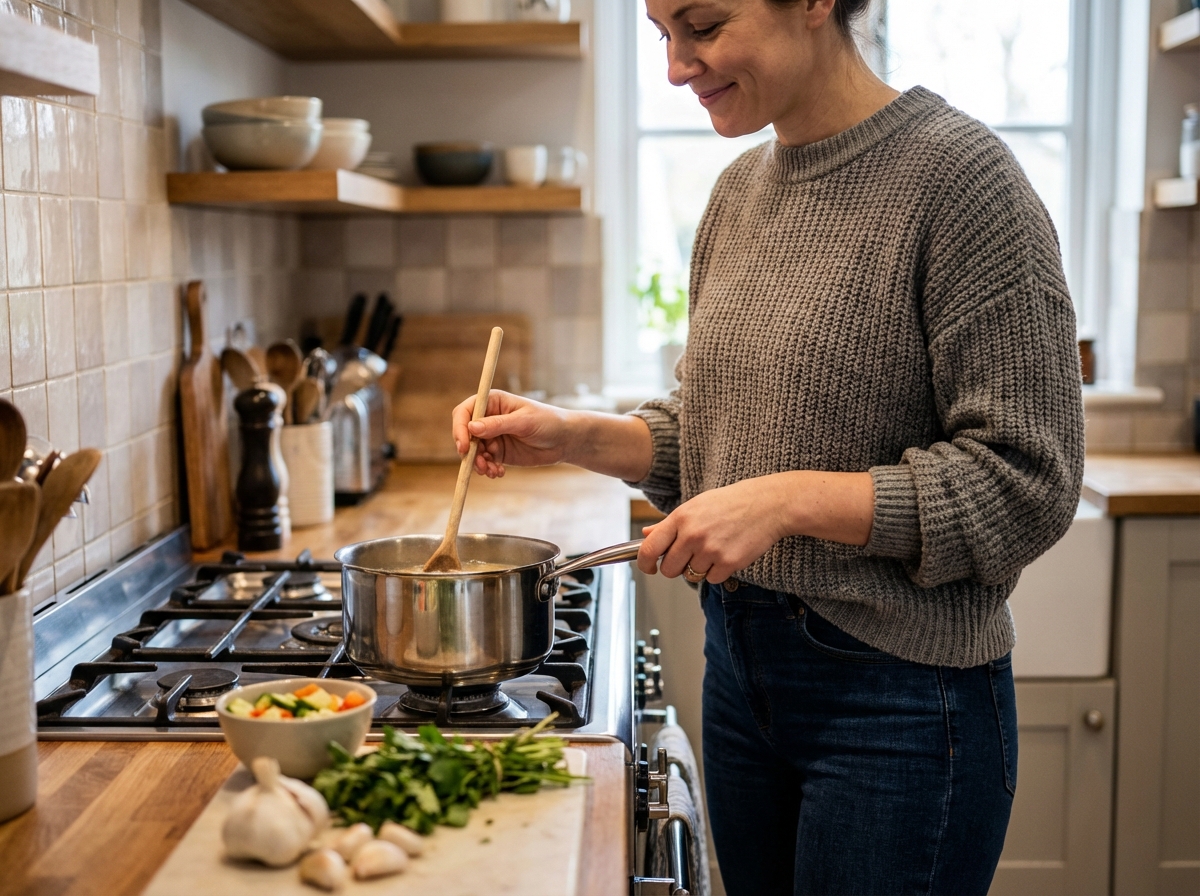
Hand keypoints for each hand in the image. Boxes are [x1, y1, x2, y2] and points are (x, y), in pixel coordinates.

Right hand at [452, 390, 573, 477]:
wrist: (565, 440)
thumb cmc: (548, 422)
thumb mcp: (524, 422)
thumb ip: (498, 425)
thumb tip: (472, 428)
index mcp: (492, 402)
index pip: (465, 412)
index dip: (460, 428)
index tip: (464, 446)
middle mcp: (488, 418)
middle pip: (465, 434)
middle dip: (469, 451)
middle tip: (481, 464)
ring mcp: (492, 436)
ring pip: (473, 451)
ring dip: (478, 463)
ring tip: (492, 471)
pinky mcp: (498, 452)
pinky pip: (485, 462)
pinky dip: (488, 469)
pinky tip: (499, 473)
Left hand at [637, 476, 791, 583]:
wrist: (767, 505)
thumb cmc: (731, 503)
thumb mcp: (696, 506)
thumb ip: (669, 524)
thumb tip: (645, 535)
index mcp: (681, 518)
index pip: (649, 549)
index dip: (644, 563)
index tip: (648, 567)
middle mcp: (693, 535)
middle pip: (669, 569)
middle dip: (676, 567)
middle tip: (689, 556)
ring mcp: (711, 550)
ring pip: (691, 576)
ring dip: (699, 568)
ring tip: (713, 549)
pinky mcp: (728, 563)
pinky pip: (711, 579)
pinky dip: (717, 572)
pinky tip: (726, 553)